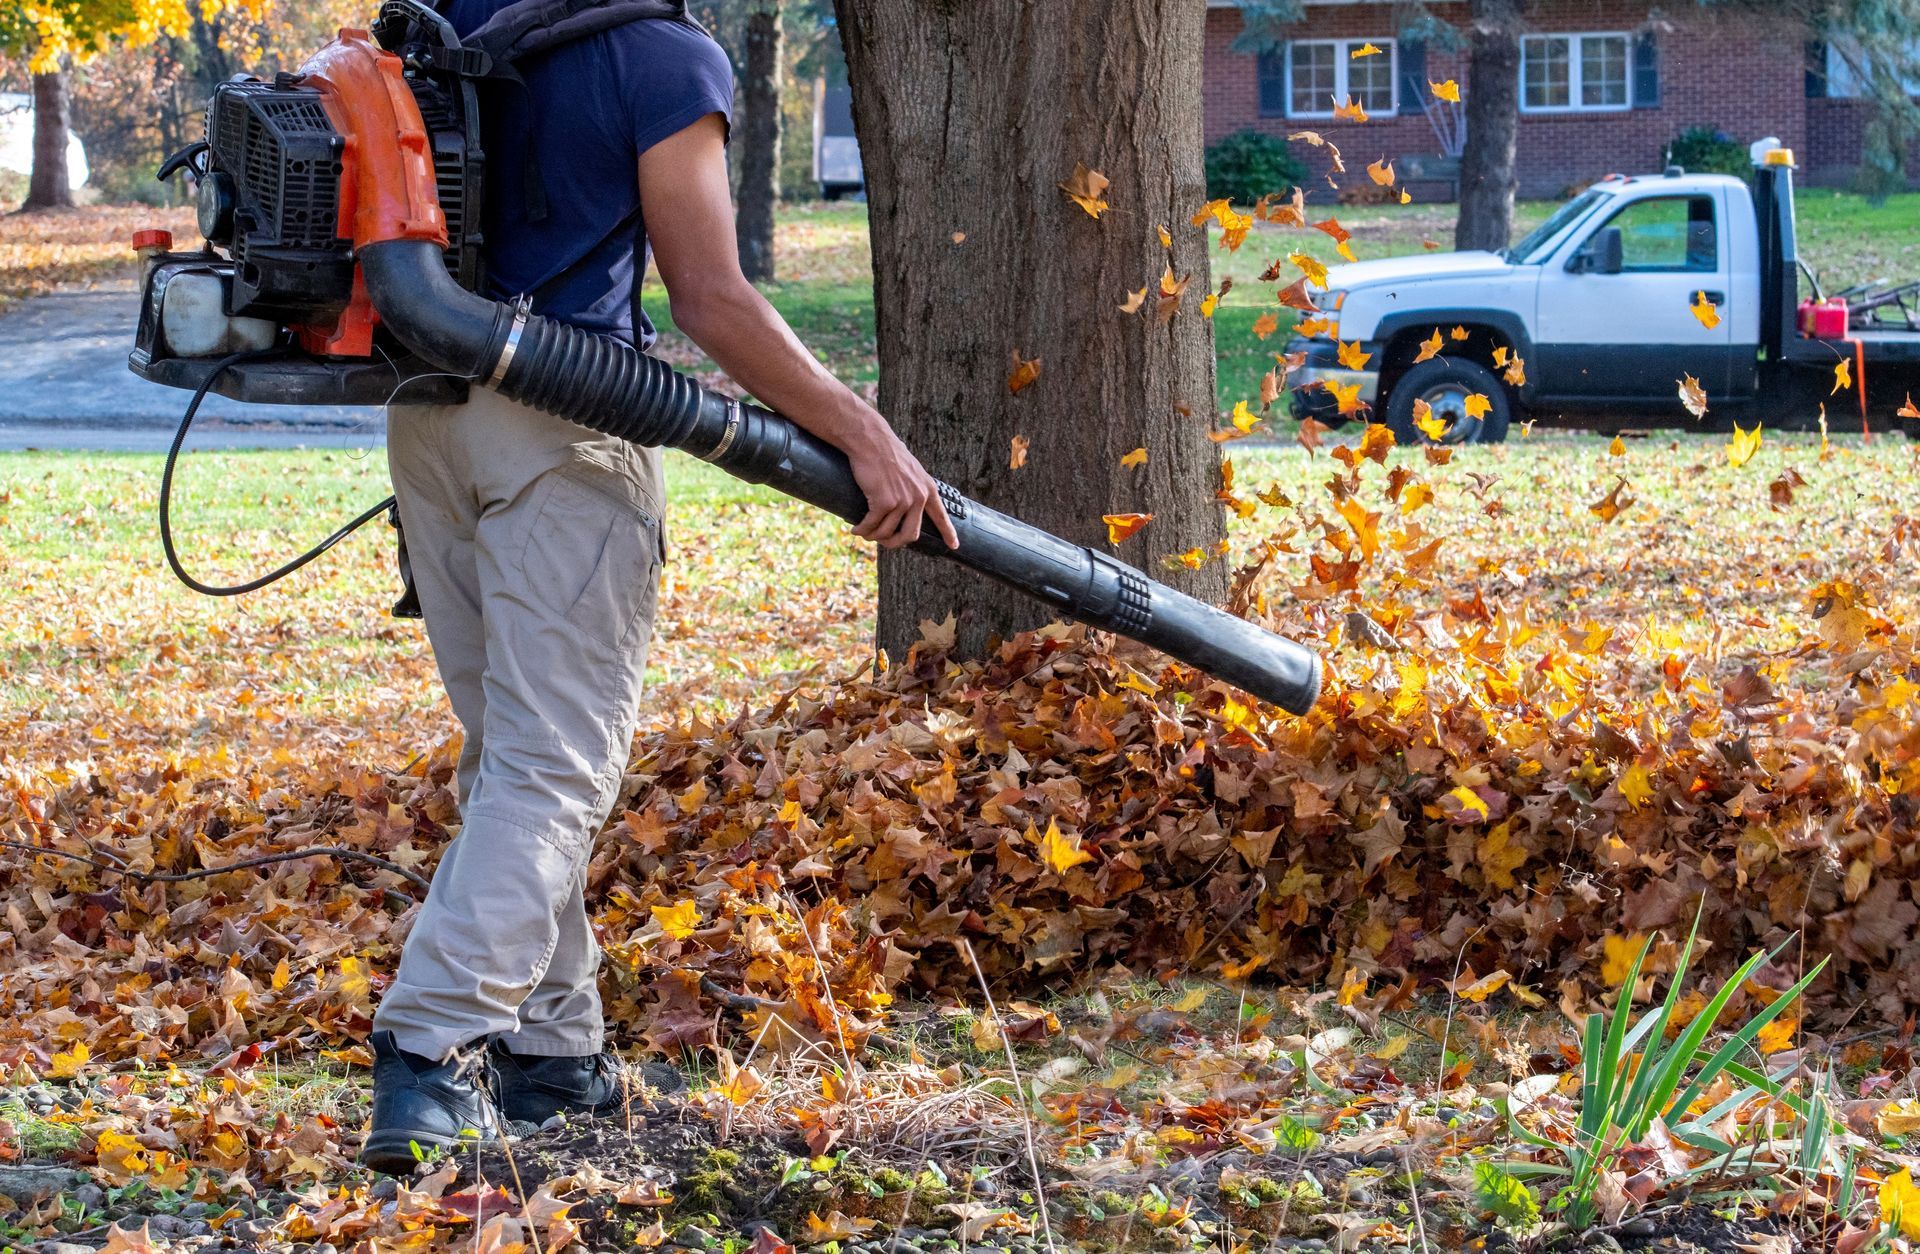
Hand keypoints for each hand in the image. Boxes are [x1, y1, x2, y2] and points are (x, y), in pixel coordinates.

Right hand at [846, 427, 959, 550]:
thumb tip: (905, 504)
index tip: (954, 546)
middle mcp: (918, 497)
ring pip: (887, 532)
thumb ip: (912, 486)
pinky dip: (862, 530)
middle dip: (895, 543)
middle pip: (910, 534)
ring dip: (873, 536)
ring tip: (864, 532)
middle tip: (884, 542)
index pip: (941, 515)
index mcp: (927, 488)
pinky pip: (871, 525)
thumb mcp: (909, 468)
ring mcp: (901, 501)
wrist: (870, 439)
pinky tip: (856, 529)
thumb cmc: (885, 451)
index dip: (948, 532)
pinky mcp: (883, 503)